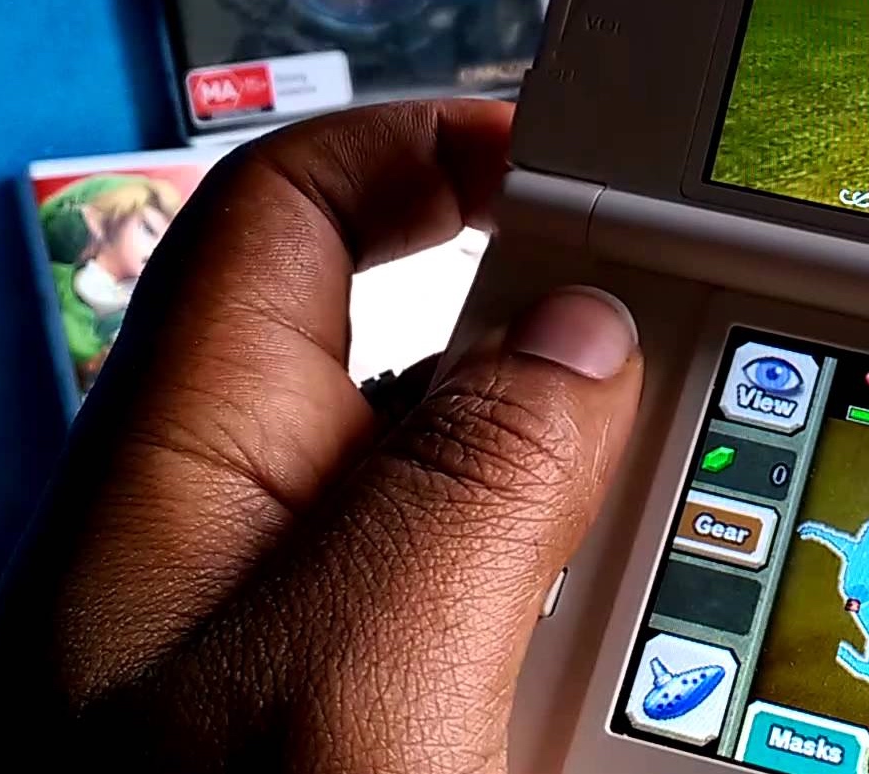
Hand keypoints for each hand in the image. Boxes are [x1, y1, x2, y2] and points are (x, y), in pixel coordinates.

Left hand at [0, 100, 642, 772]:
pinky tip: (606, 683)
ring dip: (579, 526)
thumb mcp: (360, 665)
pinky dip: (558, 626)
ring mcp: (289, 632)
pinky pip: (475, 622)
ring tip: (654, 594)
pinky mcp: (340, 717)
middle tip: (677, 409)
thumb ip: (480, 480)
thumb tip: (582, 338)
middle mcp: (239, 531)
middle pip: (418, 361)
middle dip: (559, 373)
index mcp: (191, 457)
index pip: (287, 210)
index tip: (567, 163)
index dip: (418, 150)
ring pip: (471, 504)